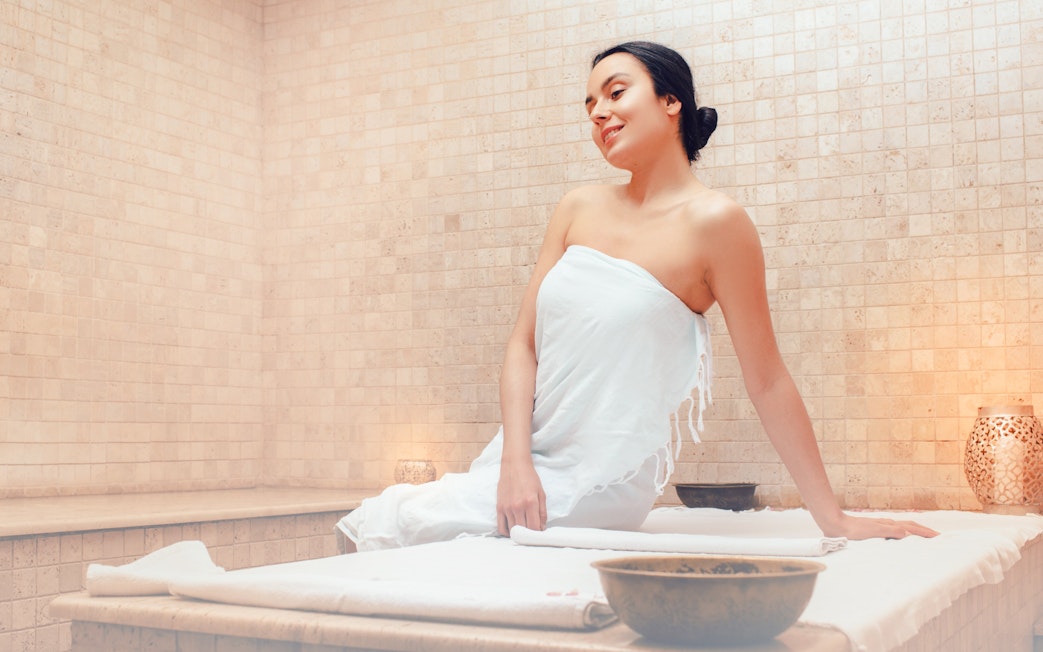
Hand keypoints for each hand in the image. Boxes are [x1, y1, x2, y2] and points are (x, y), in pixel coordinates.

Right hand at [497, 459, 546, 535]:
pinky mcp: (499, 507)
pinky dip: (507, 532)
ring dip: (519, 534)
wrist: (514, 465)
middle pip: (523, 531)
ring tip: (523, 532)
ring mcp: (507, 508)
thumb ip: (543, 512)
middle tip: (532, 533)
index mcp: (531, 502)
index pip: (534, 528)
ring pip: (513, 531)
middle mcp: (518, 506)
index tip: (539, 533)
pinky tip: (513, 530)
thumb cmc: (529, 478)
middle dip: (529, 535)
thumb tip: (542, 527)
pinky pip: (501, 527)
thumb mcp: (541, 493)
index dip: (537, 534)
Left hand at [820, 512, 938, 539]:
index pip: (912, 528)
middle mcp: (887, 523)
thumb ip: (889, 532)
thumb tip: (907, 533)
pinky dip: (903, 532)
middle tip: (937, 536)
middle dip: (924, 530)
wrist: (835, 525)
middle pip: (910, 525)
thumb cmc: (852, 531)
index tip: (939, 537)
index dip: (926, 533)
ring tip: (924, 535)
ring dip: (915, 530)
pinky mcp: (874, 528)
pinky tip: (900, 536)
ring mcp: (881, 525)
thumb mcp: (872, 533)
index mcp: (889, 525)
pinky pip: (895, 530)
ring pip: (903, 526)